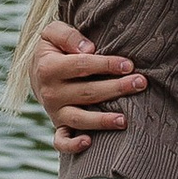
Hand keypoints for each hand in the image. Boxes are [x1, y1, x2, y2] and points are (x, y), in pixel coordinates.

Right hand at [31, 13, 144, 151]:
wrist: (36, 71)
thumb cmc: (53, 48)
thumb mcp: (53, 33)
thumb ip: (68, 36)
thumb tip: (89, 48)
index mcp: (49, 68)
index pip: (82, 66)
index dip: (106, 65)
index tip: (129, 65)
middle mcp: (51, 93)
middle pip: (88, 92)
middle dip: (116, 88)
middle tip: (140, 83)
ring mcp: (54, 112)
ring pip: (80, 119)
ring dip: (102, 121)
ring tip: (124, 120)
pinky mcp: (57, 125)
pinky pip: (61, 141)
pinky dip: (72, 146)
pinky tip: (89, 142)